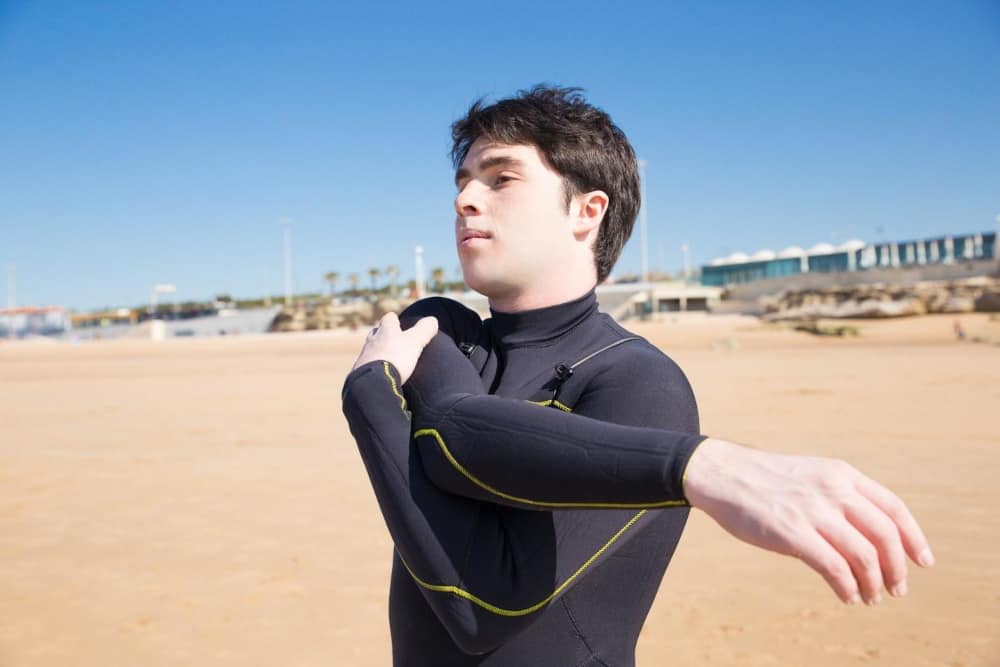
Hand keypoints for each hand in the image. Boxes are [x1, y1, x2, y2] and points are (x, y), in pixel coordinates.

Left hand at [351, 312, 437, 383]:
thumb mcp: (415, 341)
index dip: (395, 319)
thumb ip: (424, 329)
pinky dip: (373, 369)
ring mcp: (363, 357)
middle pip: (376, 332)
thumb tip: (432, 320)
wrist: (372, 382)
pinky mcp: (359, 373)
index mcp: (385, 331)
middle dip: (384, 335)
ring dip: (378, 352)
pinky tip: (380, 376)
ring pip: (370, 350)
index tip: (400, 323)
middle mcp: (372, 341)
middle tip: (394, 340)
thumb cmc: (395, 358)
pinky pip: (366, 368)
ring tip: (388, 360)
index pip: (389, 318)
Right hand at [683, 438, 933, 605]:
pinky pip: (834, 567)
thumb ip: (840, 497)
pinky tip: (846, 595)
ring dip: (874, 583)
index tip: (923, 561)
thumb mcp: (811, 476)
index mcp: (841, 474)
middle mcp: (833, 489)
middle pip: (885, 534)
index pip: (893, 508)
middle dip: (897, 568)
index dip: (914, 538)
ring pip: (864, 555)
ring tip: (870, 598)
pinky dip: (847, 587)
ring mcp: (812, 510)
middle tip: (896, 589)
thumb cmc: (765, 480)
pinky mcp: (791, 532)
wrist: (722, 474)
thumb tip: (869, 535)